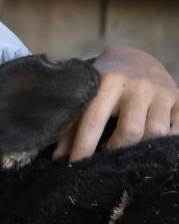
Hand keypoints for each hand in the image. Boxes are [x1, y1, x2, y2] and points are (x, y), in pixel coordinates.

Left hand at [54, 46, 178, 162]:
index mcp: (107, 81)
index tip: (75, 166)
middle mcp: (136, 85)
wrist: (137, 58)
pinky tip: (154, 144)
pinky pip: (177, 128)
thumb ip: (72, 124)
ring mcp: (161, 91)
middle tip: (106, 158)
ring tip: (130, 150)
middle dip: (116, 150)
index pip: (94, 121)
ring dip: (142, 147)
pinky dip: (168, 140)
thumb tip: (57, 158)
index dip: (84, 147)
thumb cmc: (104, 82)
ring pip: (156, 132)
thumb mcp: (87, 95)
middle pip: (130, 131)